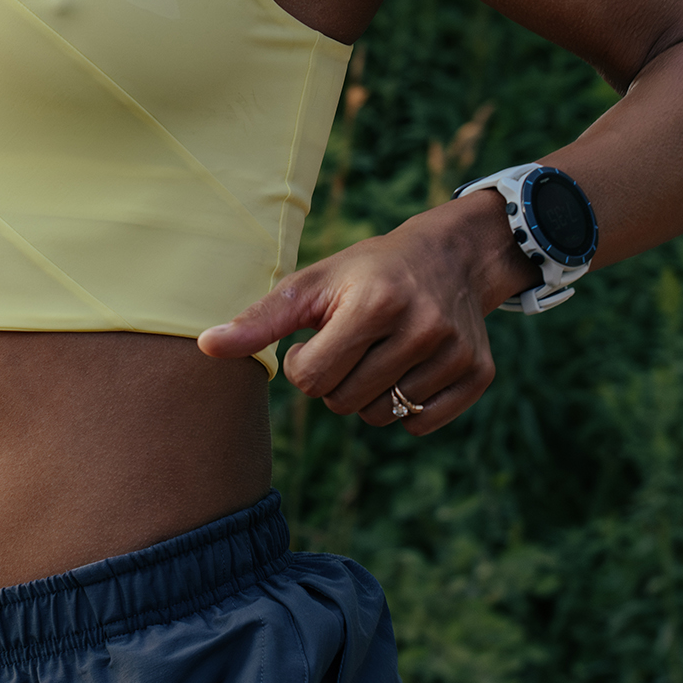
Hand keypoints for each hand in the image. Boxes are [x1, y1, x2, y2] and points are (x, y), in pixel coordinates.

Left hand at [197, 201, 527, 433]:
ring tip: (381, 352)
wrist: (451, 257)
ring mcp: (454, 353)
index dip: (305, 362)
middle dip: (336, 380)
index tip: (321, 335)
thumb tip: (204, 346)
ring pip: (383, 416)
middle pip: (344, 402)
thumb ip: (259, 320)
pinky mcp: (477, 374)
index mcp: (375, 303)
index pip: (310, 378)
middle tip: (353, 343)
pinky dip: (407, 408)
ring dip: (370, 395)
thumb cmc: (366, 272)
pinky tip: (410, 367)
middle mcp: (422, 328)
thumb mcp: (311, 285)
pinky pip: (420, 425)